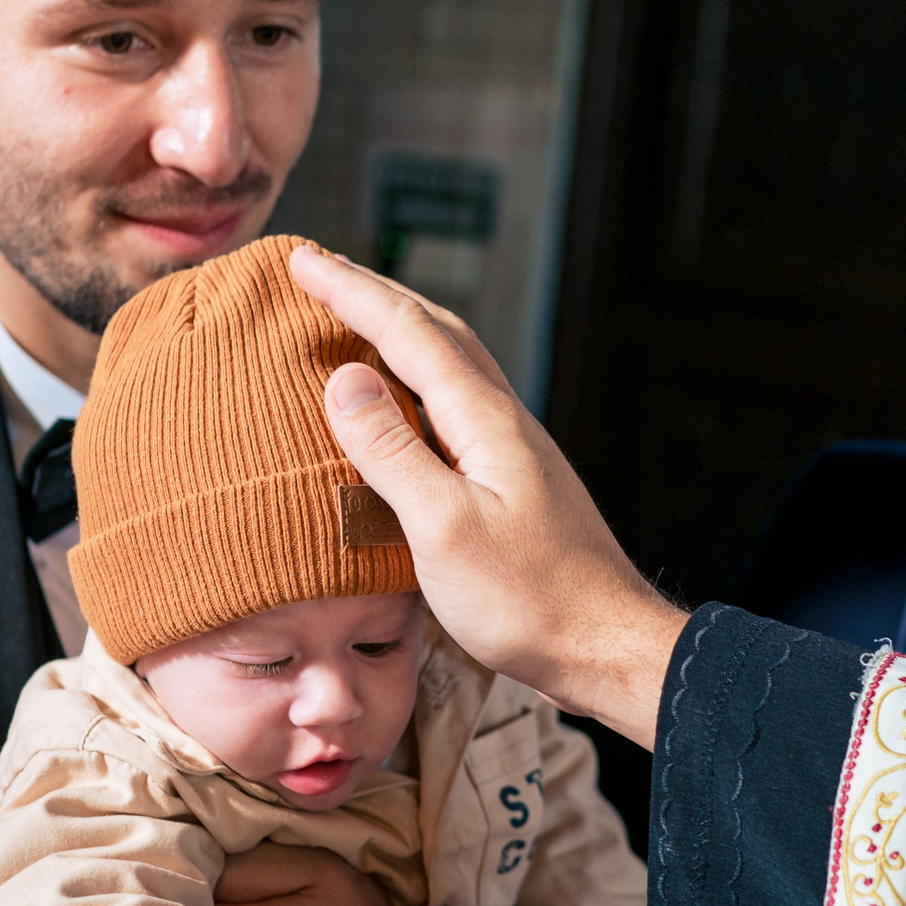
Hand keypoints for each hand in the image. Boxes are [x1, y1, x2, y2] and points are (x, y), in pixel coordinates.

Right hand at [288, 247, 688, 746]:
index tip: (300, 260)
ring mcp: (513, 447)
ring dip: (400, 327)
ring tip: (354, 312)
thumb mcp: (443, 530)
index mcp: (484, 421)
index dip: (351, 293)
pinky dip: (418, 374)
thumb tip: (343, 379)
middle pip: (436, 330)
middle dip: (375, 293)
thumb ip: (392, 452)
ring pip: (451, 360)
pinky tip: (404, 396)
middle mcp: (503, 419)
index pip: (408, 333)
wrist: (606, 645)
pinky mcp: (514, 477)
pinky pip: (456, 399)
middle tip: (319, 267)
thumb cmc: (528, 601)